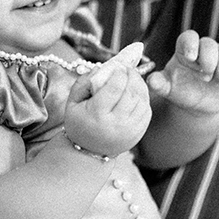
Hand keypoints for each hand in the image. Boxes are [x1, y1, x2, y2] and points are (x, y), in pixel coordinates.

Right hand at [63, 42, 151, 157]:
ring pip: (142, 100)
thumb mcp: (72, 103)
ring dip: (140, 85)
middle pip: (131, 92)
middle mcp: (116, 123)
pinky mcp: (138, 133)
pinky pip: (146, 110)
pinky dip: (144, 97)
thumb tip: (101, 68)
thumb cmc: (79, 123)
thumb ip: (84, 82)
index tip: (119, 66)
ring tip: (133, 77)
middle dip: (132, 75)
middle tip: (128, 68)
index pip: (115, 87)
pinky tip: (136, 92)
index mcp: (97, 114)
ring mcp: (130, 130)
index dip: (120, 72)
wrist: (89, 152)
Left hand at [147, 30, 218, 116]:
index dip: (191, 44)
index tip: (190, 58)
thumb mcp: (168, 88)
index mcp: (185, 49)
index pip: (189, 37)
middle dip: (209, 61)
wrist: (198, 104)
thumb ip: (159, 83)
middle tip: (204, 77)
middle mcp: (204, 49)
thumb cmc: (180, 90)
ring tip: (214, 82)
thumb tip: (151, 80)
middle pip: (210, 44)